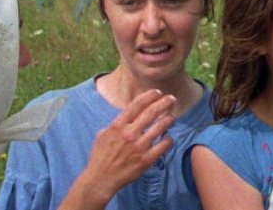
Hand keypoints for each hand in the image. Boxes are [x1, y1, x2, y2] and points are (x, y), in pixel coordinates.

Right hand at [60, 89, 176, 209]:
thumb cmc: (100, 156)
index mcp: (117, 126)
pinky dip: (168, 138)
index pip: (137, 105)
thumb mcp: (103, 134)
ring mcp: (139, 147)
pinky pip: (164, 144)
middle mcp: (129, 134)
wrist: (100, 179)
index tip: (158, 92)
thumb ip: (117, 123)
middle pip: (152, 112)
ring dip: (169, 119)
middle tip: (172, 99)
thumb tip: (129, 113)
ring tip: (172, 116)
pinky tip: (167, 137)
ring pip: (161, 126)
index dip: (149, 96)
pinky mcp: (146, 159)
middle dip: (164, 103)